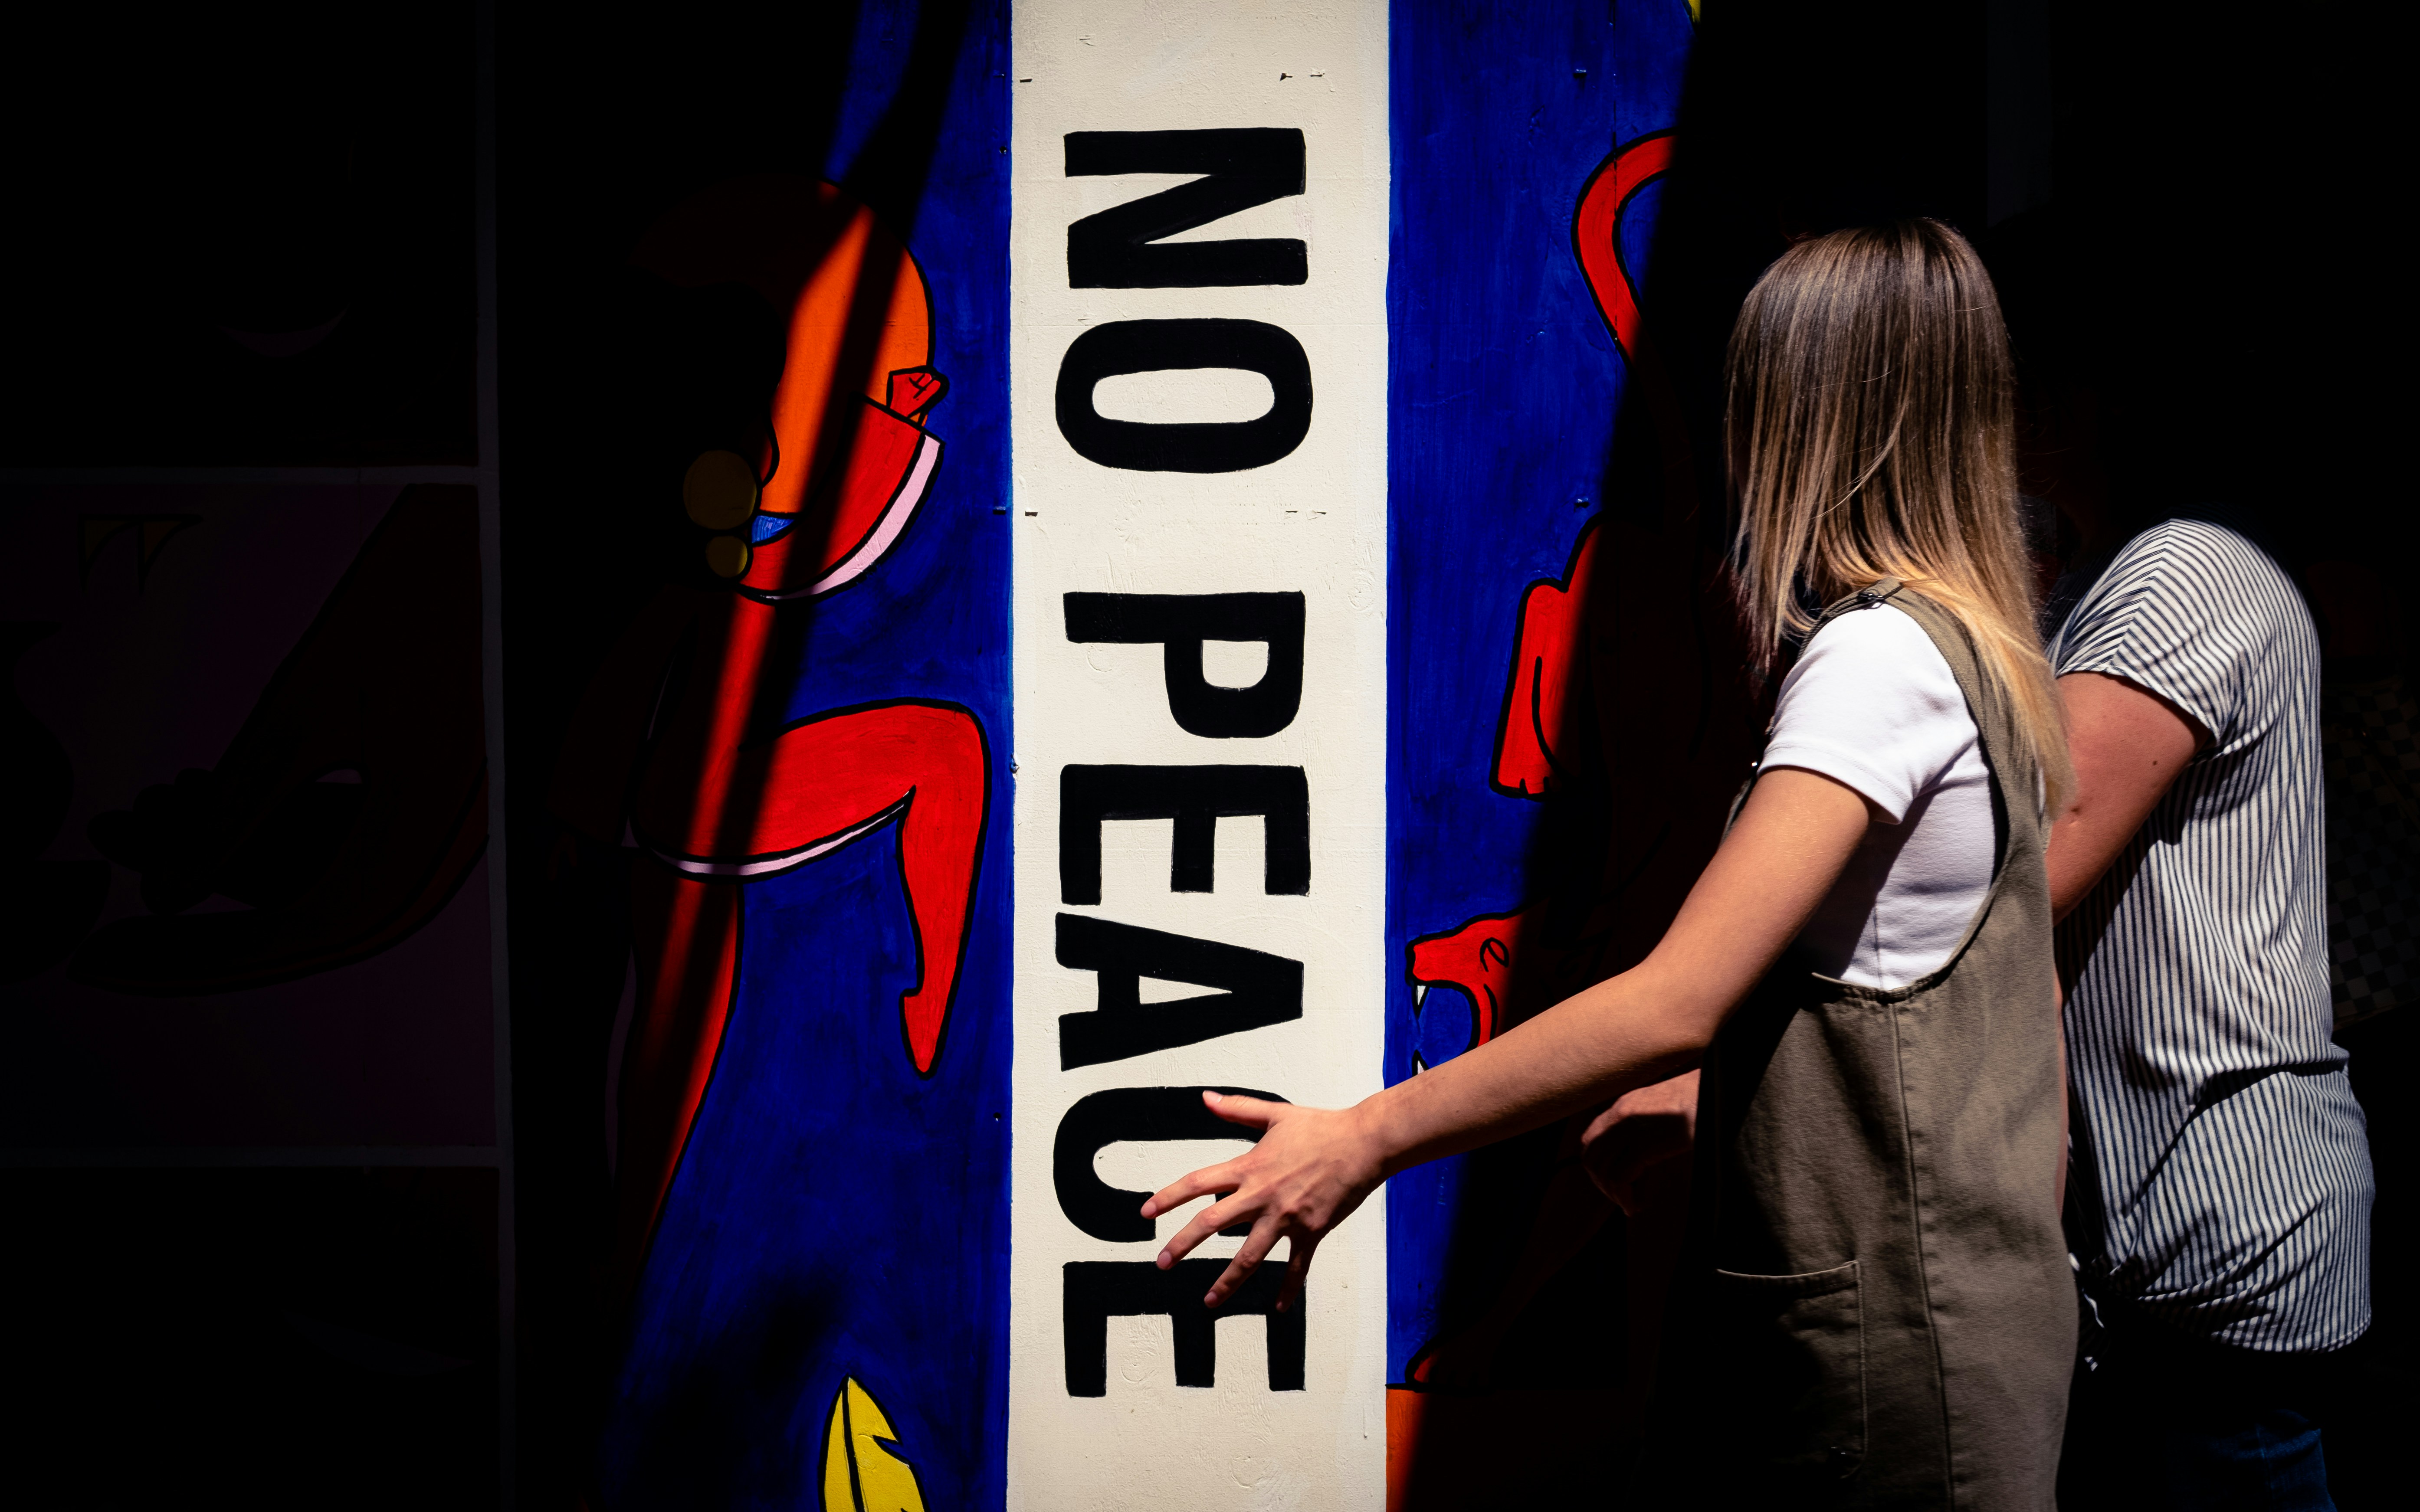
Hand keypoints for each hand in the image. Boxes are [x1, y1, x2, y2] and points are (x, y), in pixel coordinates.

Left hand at [1140, 1091, 1384, 1310]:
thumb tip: (1205, 1098)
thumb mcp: (1275, 1114)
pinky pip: (1296, 1267)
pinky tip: (1278, 1308)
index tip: (1146, 1212)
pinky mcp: (1312, 1231)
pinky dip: (1288, 1289)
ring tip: (1208, 1301)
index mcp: (1250, 1167)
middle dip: (1182, 1244)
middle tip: (1161, 1262)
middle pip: (1212, 1223)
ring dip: (1227, 1281)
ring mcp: (1286, 1217)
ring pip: (1249, 1255)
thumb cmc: (1321, 1127)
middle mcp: (1262, 1195)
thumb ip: (1237, 1109)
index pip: (1198, 1182)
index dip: (1168, 1197)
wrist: (1364, 1143)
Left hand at [1579, 1069, 1698, 1214]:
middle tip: (1622, 1199)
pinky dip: (1626, 1196)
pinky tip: (1638, 1205)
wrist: (1724, 1086)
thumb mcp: (1668, 1108)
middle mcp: (1622, 1113)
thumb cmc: (1705, 1099)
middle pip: (1592, 1155)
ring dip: (1615, 1193)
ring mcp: (1632, 1127)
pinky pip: (1621, 1177)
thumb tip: (1649, 1152)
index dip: (1599, 1164)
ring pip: (1604, 1169)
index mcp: (1626, 1104)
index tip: (1616, 1182)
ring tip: (1631, 1205)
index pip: (1591, 1138)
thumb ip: (1652, 1125)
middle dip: (1602, 1182)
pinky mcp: (1647, 1144)